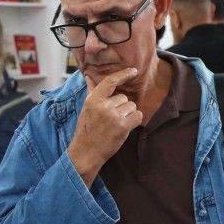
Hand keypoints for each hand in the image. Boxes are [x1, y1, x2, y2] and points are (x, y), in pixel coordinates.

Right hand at [67, 68, 141, 183]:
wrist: (86, 152)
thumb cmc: (86, 130)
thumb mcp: (86, 108)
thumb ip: (91, 91)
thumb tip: (89, 76)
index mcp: (93, 100)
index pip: (110, 82)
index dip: (123, 74)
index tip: (134, 71)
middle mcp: (103, 106)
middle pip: (124, 97)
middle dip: (121, 107)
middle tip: (111, 119)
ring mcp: (113, 116)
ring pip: (131, 107)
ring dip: (128, 115)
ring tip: (116, 125)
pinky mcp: (122, 127)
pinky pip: (138, 116)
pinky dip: (135, 121)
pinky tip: (125, 127)